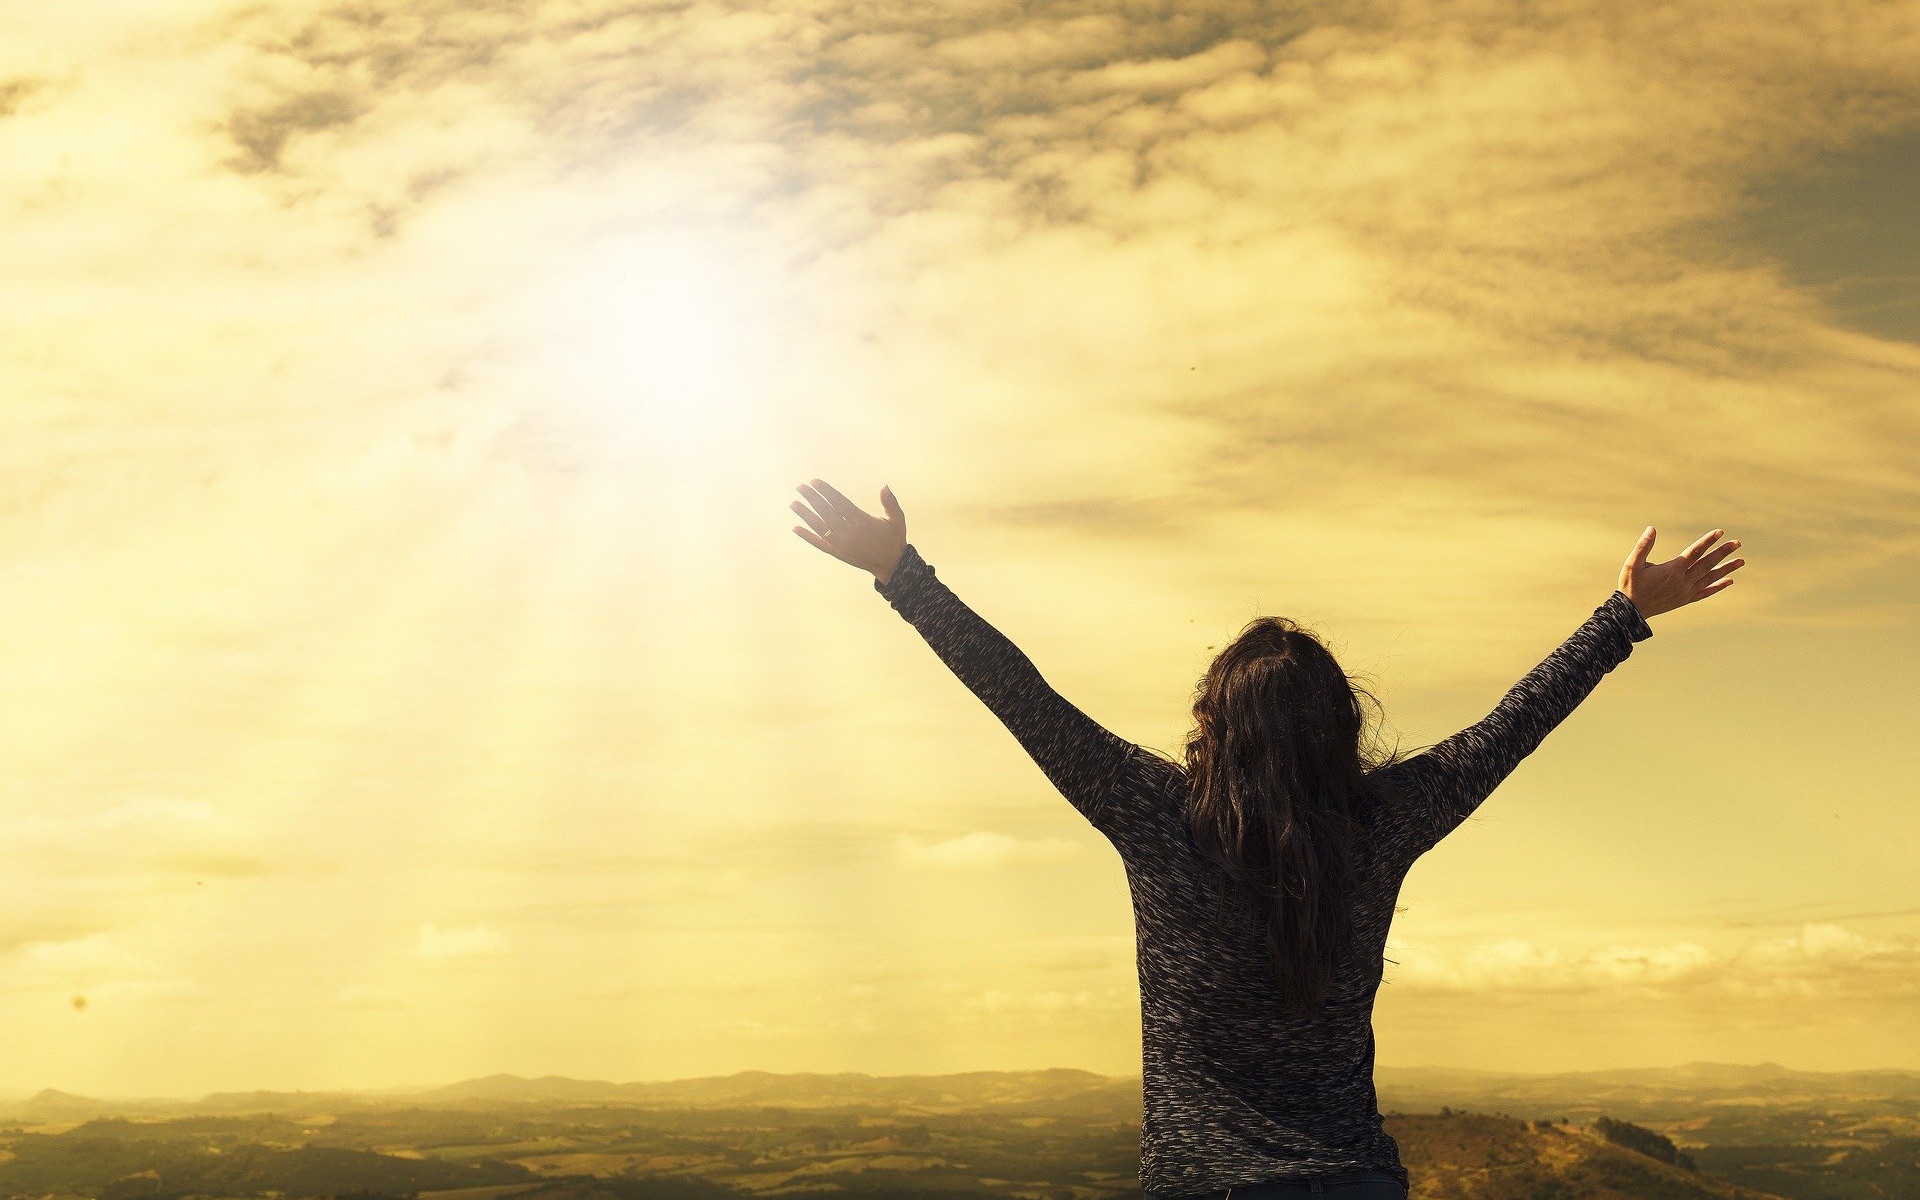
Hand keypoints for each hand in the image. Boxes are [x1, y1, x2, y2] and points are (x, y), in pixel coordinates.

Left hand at [791, 479, 906, 584]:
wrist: (891, 565)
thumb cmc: (893, 539)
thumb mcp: (897, 520)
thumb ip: (890, 503)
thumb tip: (884, 486)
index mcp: (862, 521)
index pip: (839, 502)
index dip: (826, 491)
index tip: (814, 482)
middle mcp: (849, 532)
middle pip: (826, 512)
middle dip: (812, 498)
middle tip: (800, 487)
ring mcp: (842, 544)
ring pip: (820, 526)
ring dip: (805, 514)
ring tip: (793, 503)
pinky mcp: (838, 553)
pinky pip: (820, 544)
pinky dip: (807, 536)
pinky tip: (795, 528)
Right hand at [1618, 526, 1744, 619]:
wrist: (1630, 611)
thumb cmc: (1630, 585)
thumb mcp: (1632, 564)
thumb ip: (1643, 546)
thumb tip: (1652, 529)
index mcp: (1672, 570)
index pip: (1694, 552)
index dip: (1708, 541)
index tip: (1720, 532)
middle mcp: (1683, 581)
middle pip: (1707, 564)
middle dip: (1723, 553)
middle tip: (1737, 543)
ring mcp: (1685, 591)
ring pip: (1710, 578)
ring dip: (1726, 569)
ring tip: (1741, 561)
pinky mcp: (1685, 600)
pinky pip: (1706, 592)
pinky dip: (1718, 586)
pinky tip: (1729, 581)